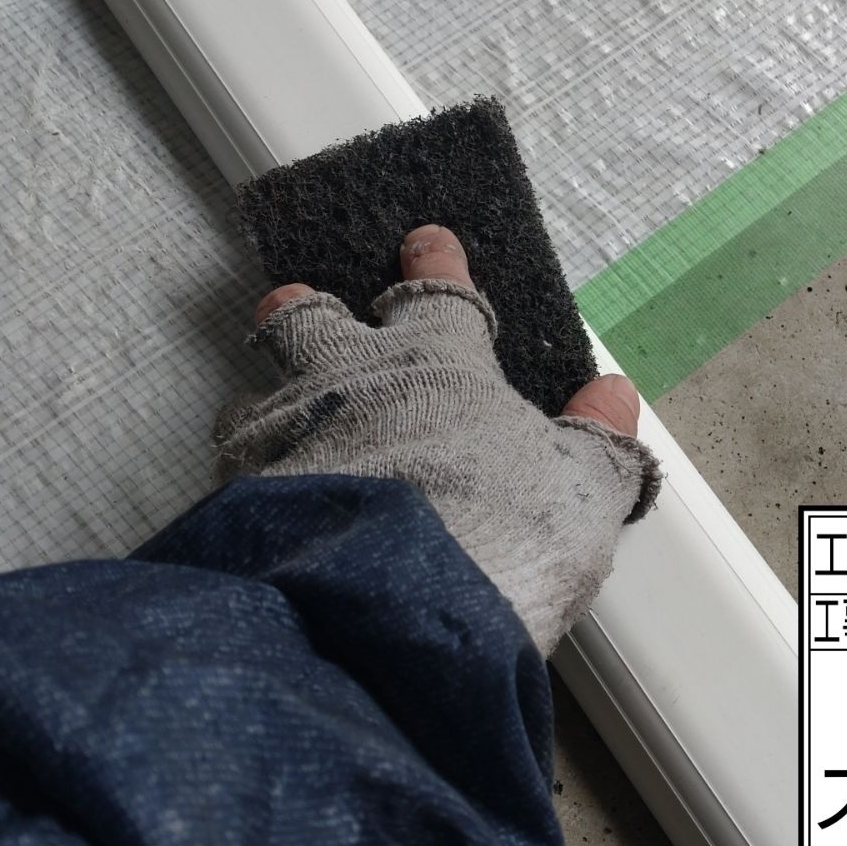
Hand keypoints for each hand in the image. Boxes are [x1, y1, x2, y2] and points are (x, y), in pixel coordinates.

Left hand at [215, 225, 660, 655]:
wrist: (395, 601)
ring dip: (266, 398)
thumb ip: (596, 443)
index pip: (441, 301)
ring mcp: (283, 435)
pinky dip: (245, 479)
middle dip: (309, 309)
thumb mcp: (580, 491)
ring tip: (266, 413)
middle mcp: (351, 383)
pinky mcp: (234, 499)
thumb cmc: (500, 530)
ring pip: (257, 393)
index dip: (437, 271)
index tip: (427, 243)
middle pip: (313, 323)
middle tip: (300, 299)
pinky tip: (254, 505)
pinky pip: (232, 472)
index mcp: (440, 367)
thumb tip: (614, 398)